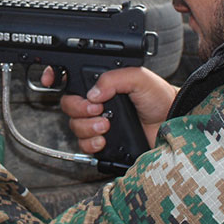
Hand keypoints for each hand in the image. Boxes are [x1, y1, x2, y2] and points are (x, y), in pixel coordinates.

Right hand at [42, 66, 175, 153]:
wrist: (173, 124)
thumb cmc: (160, 98)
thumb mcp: (139, 78)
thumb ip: (114, 78)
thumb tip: (93, 92)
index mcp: (102, 84)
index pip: (71, 78)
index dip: (56, 76)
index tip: (51, 80)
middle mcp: (97, 103)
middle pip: (68, 104)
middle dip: (78, 108)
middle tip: (96, 109)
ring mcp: (98, 123)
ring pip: (74, 125)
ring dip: (87, 126)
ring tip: (106, 125)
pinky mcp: (103, 144)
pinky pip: (83, 146)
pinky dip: (90, 143)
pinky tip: (104, 140)